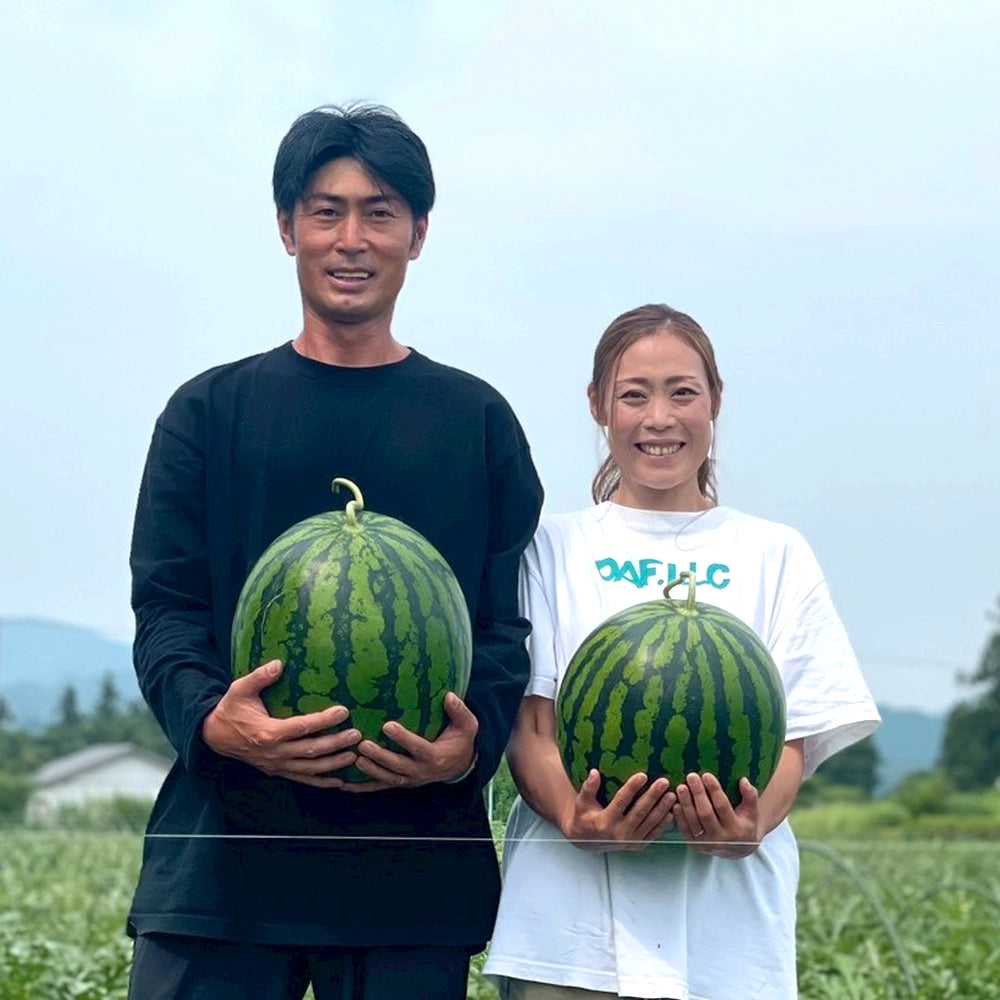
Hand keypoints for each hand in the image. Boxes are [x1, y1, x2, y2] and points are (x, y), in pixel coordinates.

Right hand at [201, 660, 361, 787]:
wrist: (214, 736)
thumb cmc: (231, 709)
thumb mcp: (240, 689)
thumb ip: (260, 677)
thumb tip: (279, 663)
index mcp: (268, 732)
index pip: (302, 726)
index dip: (324, 720)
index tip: (343, 711)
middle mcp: (274, 752)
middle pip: (310, 751)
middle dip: (335, 744)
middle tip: (357, 735)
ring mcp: (275, 765)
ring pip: (309, 769)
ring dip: (332, 764)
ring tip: (353, 756)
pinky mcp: (276, 771)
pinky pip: (301, 779)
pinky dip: (320, 782)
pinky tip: (337, 781)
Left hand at [343, 692, 478, 792]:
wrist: (460, 766)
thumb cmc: (461, 741)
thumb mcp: (467, 726)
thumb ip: (459, 712)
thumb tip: (449, 696)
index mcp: (435, 756)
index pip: (417, 747)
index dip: (403, 738)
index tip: (387, 725)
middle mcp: (421, 771)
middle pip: (398, 766)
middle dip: (380, 756)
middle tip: (362, 744)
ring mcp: (411, 780)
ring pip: (388, 778)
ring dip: (371, 770)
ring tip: (355, 759)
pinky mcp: (402, 783)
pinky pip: (382, 787)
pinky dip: (364, 787)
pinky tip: (346, 785)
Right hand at [563, 770, 675, 852]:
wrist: (586, 841)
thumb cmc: (584, 816)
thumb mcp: (582, 802)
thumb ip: (588, 787)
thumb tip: (594, 772)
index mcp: (605, 822)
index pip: (621, 801)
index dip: (632, 788)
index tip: (643, 775)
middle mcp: (619, 834)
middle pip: (640, 812)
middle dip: (653, 796)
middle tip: (664, 782)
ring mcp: (629, 842)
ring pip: (649, 823)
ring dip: (662, 809)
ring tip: (672, 795)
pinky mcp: (637, 846)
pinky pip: (652, 834)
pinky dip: (663, 824)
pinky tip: (671, 813)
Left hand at [673, 773, 760, 858]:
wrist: (738, 849)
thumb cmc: (745, 824)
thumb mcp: (752, 811)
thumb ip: (750, 796)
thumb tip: (743, 780)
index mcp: (736, 829)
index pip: (722, 806)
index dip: (714, 790)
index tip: (706, 775)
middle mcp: (721, 839)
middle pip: (705, 813)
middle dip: (698, 794)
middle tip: (691, 776)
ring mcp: (707, 845)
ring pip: (693, 821)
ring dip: (686, 803)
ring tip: (681, 787)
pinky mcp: (695, 847)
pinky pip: (685, 830)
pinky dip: (679, 816)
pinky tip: (676, 803)